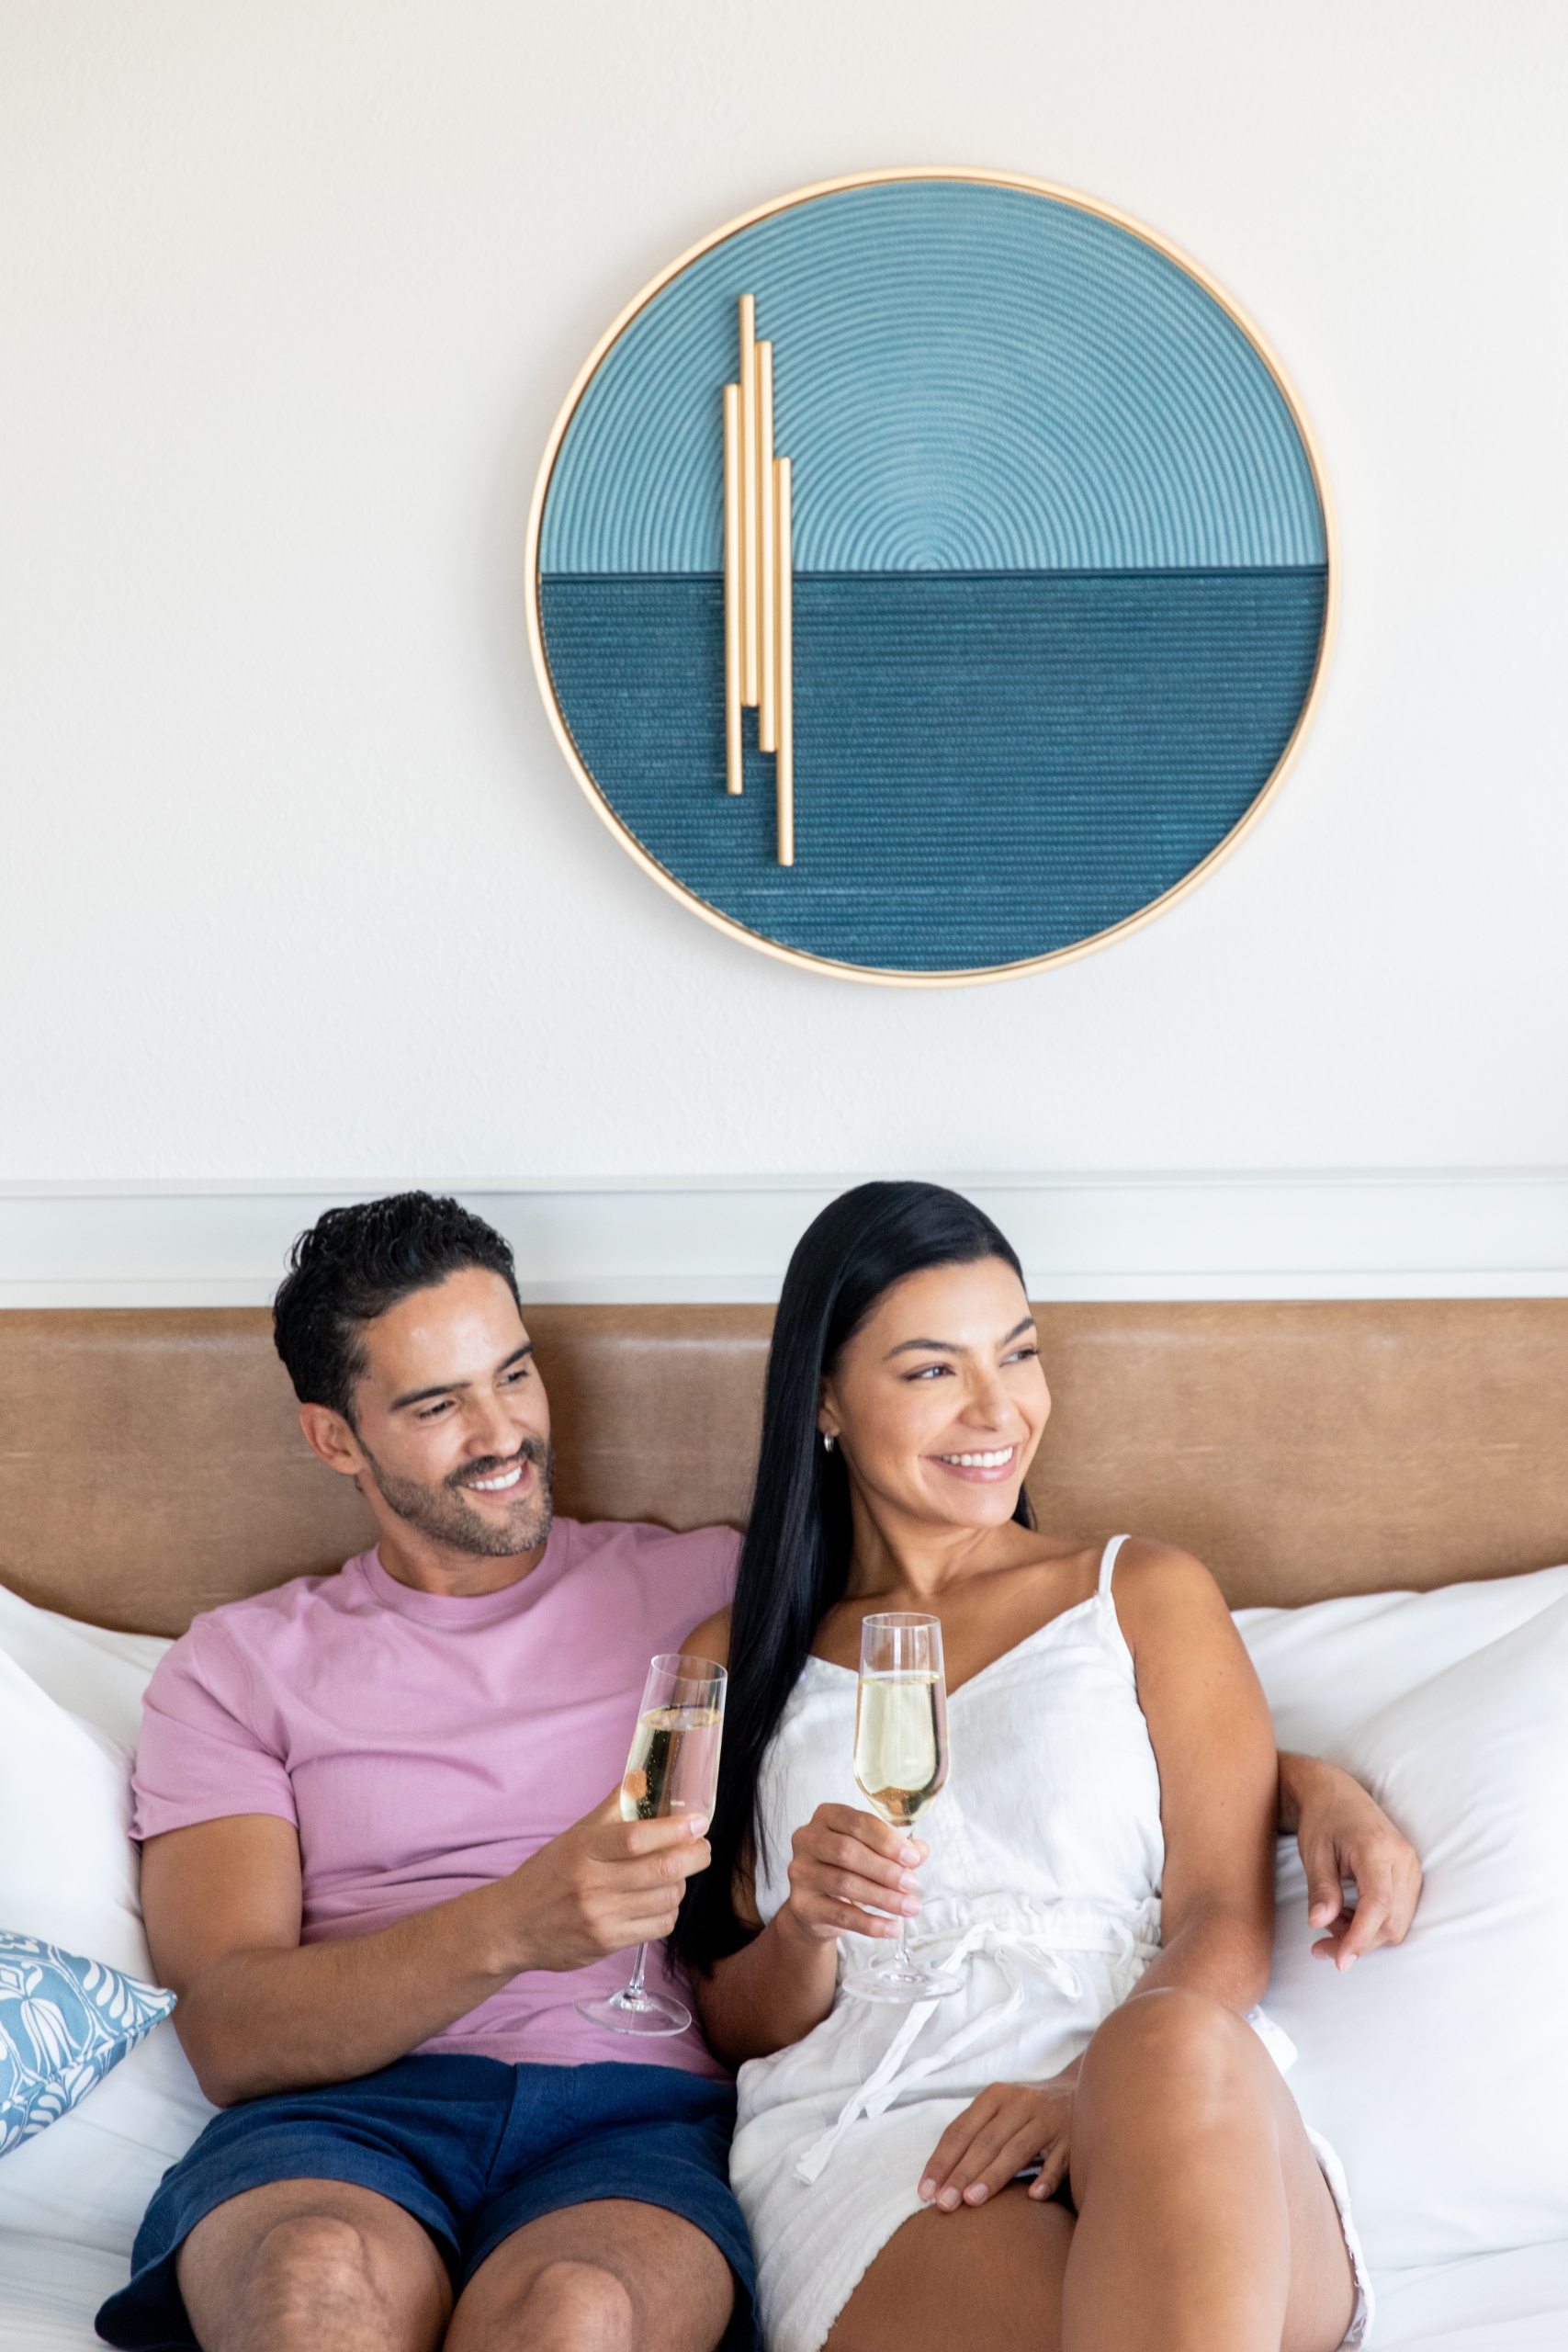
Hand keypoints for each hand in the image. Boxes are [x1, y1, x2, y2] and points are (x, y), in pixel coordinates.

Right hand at [507, 1790, 711, 1973]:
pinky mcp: (605, 1944)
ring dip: (681, 1885)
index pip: (637, 1837)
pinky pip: (658, 1927)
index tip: (699, 1822)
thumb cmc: (547, 1874)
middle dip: (694, 1857)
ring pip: (666, 1899)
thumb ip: (612, 1808)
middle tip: (702, 1848)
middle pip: (662, 1870)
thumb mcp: (574, 1835)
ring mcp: (600, 1917)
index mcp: (584, 1849)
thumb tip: (643, 1777)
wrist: (511, 1926)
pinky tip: (659, 1902)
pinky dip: (668, 1912)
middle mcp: (592, 1884)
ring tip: (675, 1875)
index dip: (675, 1829)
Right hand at [778, 1804, 925, 1945]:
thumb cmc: (846, 1869)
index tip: (912, 1858)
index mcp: (827, 1816)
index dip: (887, 1840)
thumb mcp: (871, 1852)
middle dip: (885, 1869)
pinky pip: (840, 1915)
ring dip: (883, 1897)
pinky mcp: (802, 1904)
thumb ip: (896, 1849)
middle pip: (847, 1852)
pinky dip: (870, 1923)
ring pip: (845, 1883)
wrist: (815, 1907)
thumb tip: (920, 1851)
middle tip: (912, 1883)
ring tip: (909, 1906)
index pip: (858, 1822)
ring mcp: (801, 1872)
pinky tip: (892, 1927)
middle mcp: (807, 1839)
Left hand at [918, 2074, 1075, 2210]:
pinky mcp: (1075, 2137)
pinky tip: (1033, 2197)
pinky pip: (1060, 2160)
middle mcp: (1021, 2103)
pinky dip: (1047, 2177)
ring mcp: (1050, 2119)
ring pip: (1017, 2149)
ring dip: (993, 2175)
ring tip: (972, 2201)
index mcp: (996, 2096)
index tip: (925, 2192)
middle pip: (986, 2140)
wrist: (1084, 2092)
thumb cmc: (1027, 2113)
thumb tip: (938, 2182)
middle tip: (943, 2204)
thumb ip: (976, 2136)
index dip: (941, 2161)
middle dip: (961, 2173)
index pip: (961, 2130)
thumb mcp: (1000, 2111)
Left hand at [1284, 1754, 1421, 1968]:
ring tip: (1331, 1921)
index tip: (1339, 1960)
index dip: (1360, 1937)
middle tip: (1320, 1944)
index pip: (1378, 1904)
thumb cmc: (1322, 1820)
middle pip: (1391, 1921)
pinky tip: (1347, 1915)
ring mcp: (1411, 1867)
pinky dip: (1374, 1924)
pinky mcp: (1410, 1875)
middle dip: (1358, 1941)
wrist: (1336, 1793)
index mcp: (1376, 1848)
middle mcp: (1402, 1859)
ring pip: (1398, 1922)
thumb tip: (1318, 1924)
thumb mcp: (1313, 1852)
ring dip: (1365, 1934)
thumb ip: (1320, 1888)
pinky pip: (1399, 1913)